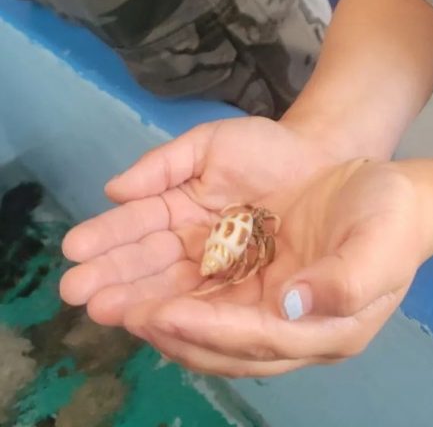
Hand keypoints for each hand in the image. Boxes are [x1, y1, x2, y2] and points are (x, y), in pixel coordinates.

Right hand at [60, 116, 343, 326]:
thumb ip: (164, 164)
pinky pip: (216, 309)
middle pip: (149, 269)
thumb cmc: (269, 149)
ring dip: (137, 301)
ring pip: (175, 293)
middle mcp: (194, 252)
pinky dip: (185, 314)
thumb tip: (113, 189)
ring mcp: (222, 276)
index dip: (107, 239)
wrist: (326, 160)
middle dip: (112, 278)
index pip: (139, 231)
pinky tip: (154, 318)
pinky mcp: (252, 296)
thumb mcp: (212, 145)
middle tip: (76, 289)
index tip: (75, 249)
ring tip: (104, 306)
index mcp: (180, 214)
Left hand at [61, 129, 432, 376]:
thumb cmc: (394, 217)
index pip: (254, 338)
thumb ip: (345, 281)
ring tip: (110, 298)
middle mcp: (293, 330)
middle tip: (112, 309)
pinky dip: (176, 290)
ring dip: (158, 310)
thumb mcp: (381, 245)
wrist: (402, 195)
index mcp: (325, 331)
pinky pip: (212, 296)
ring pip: (207, 321)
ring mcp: (276, 308)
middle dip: (163, 325)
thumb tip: (292, 304)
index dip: (207, 328)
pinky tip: (145, 281)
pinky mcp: (264, 283)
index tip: (162, 312)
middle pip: (218, 340)